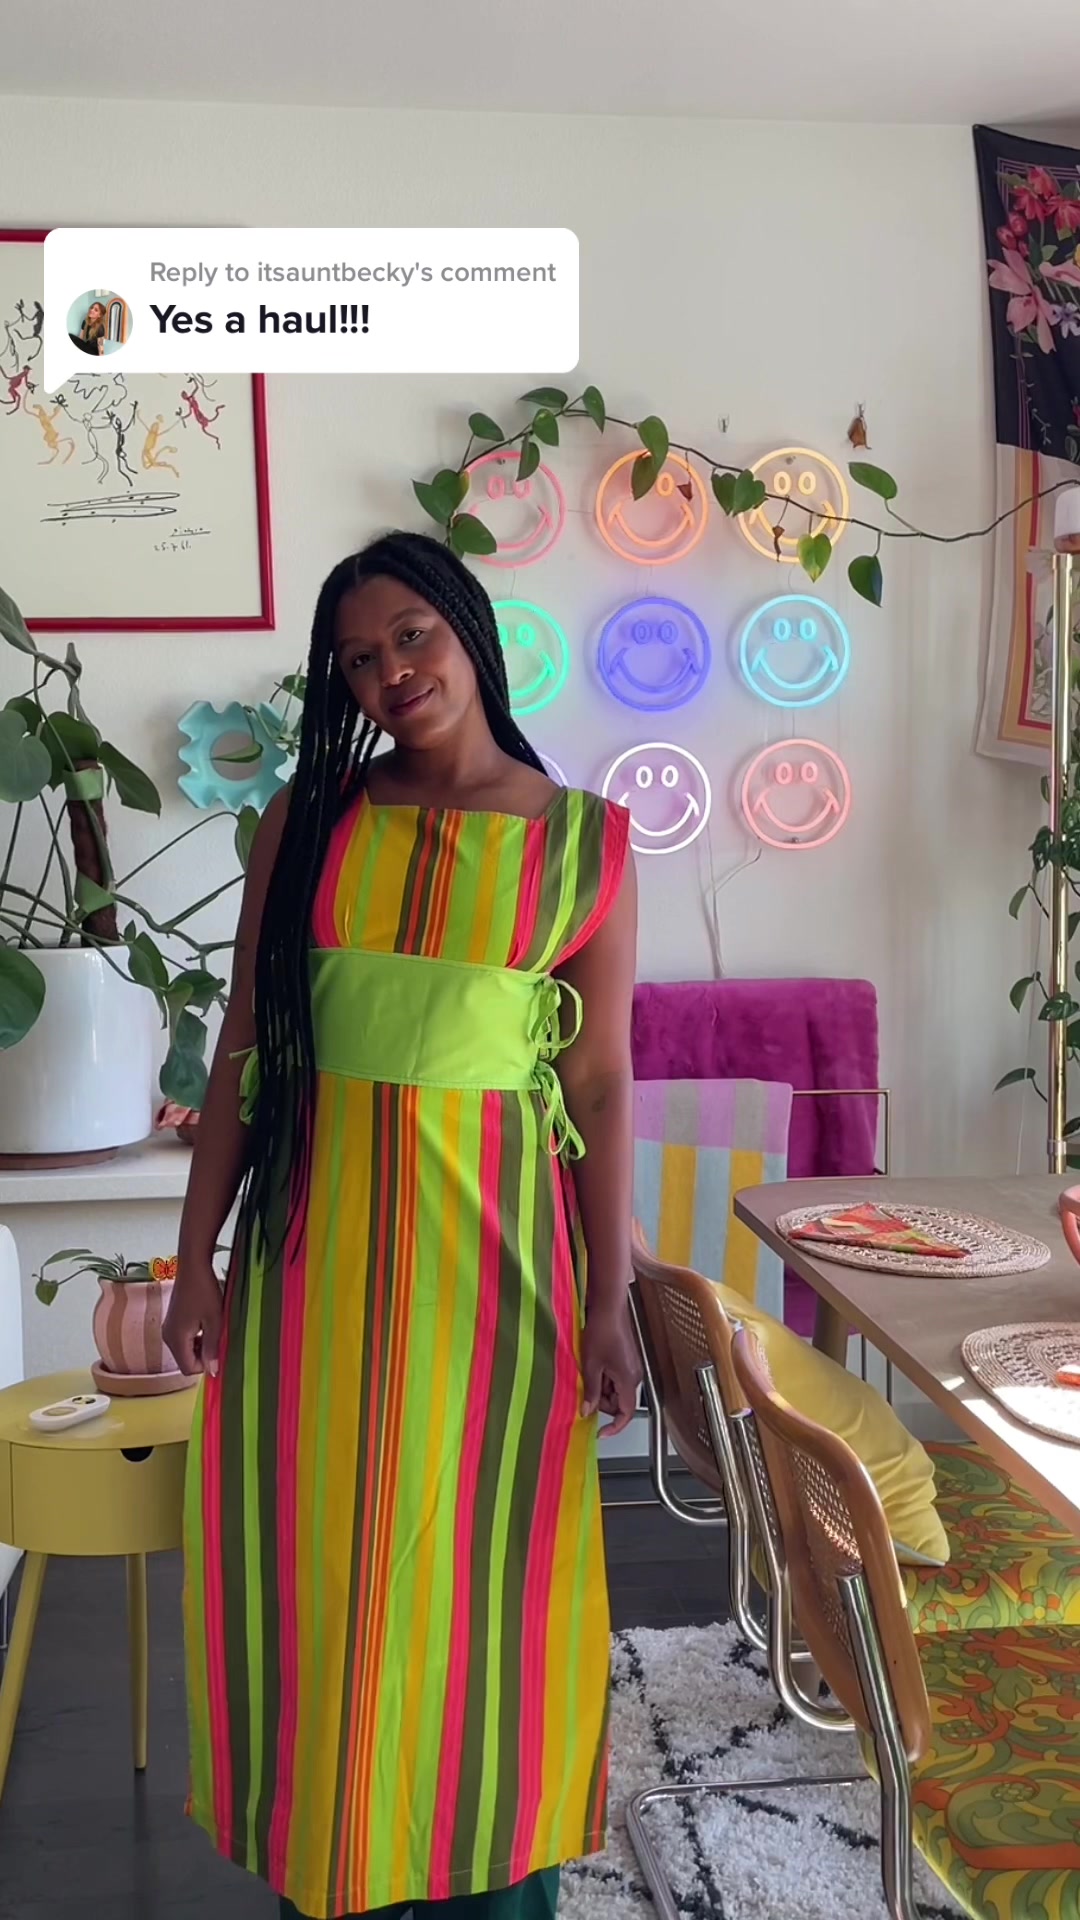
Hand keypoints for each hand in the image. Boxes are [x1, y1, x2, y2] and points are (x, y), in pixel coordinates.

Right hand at [163, 1258, 223, 1376]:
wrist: (193, 1266)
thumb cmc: (205, 1291)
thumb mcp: (214, 1321)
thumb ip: (213, 1348)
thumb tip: (213, 1372)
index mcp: (176, 1339)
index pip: (189, 1369)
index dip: (206, 1365)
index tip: (220, 1350)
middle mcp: (167, 1337)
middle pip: (186, 1361)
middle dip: (203, 1355)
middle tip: (219, 1337)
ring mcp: (168, 1328)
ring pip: (185, 1350)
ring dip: (201, 1346)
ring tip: (214, 1327)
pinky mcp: (172, 1321)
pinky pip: (184, 1339)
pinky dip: (196, 1337)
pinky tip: (206, 1322)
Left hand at [580, 1302, 641, 1435]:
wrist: (608, 1307)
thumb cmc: (601, 1332)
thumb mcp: (591, 1365)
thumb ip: (591, 1390)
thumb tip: (588, 1410)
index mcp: (628, 1380)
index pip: (626, 1413)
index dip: (615, 1426)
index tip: (602, 1432)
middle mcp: (634, 1375)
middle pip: (619, 1401)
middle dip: (602, 1401)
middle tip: (585, 1391)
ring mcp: (631, 1366)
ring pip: (616, 1389)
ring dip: (601, 1387)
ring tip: (588, 1372)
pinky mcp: (626, 1358)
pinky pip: (616, 1377)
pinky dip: (604, 1377)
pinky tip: (593, 1365)